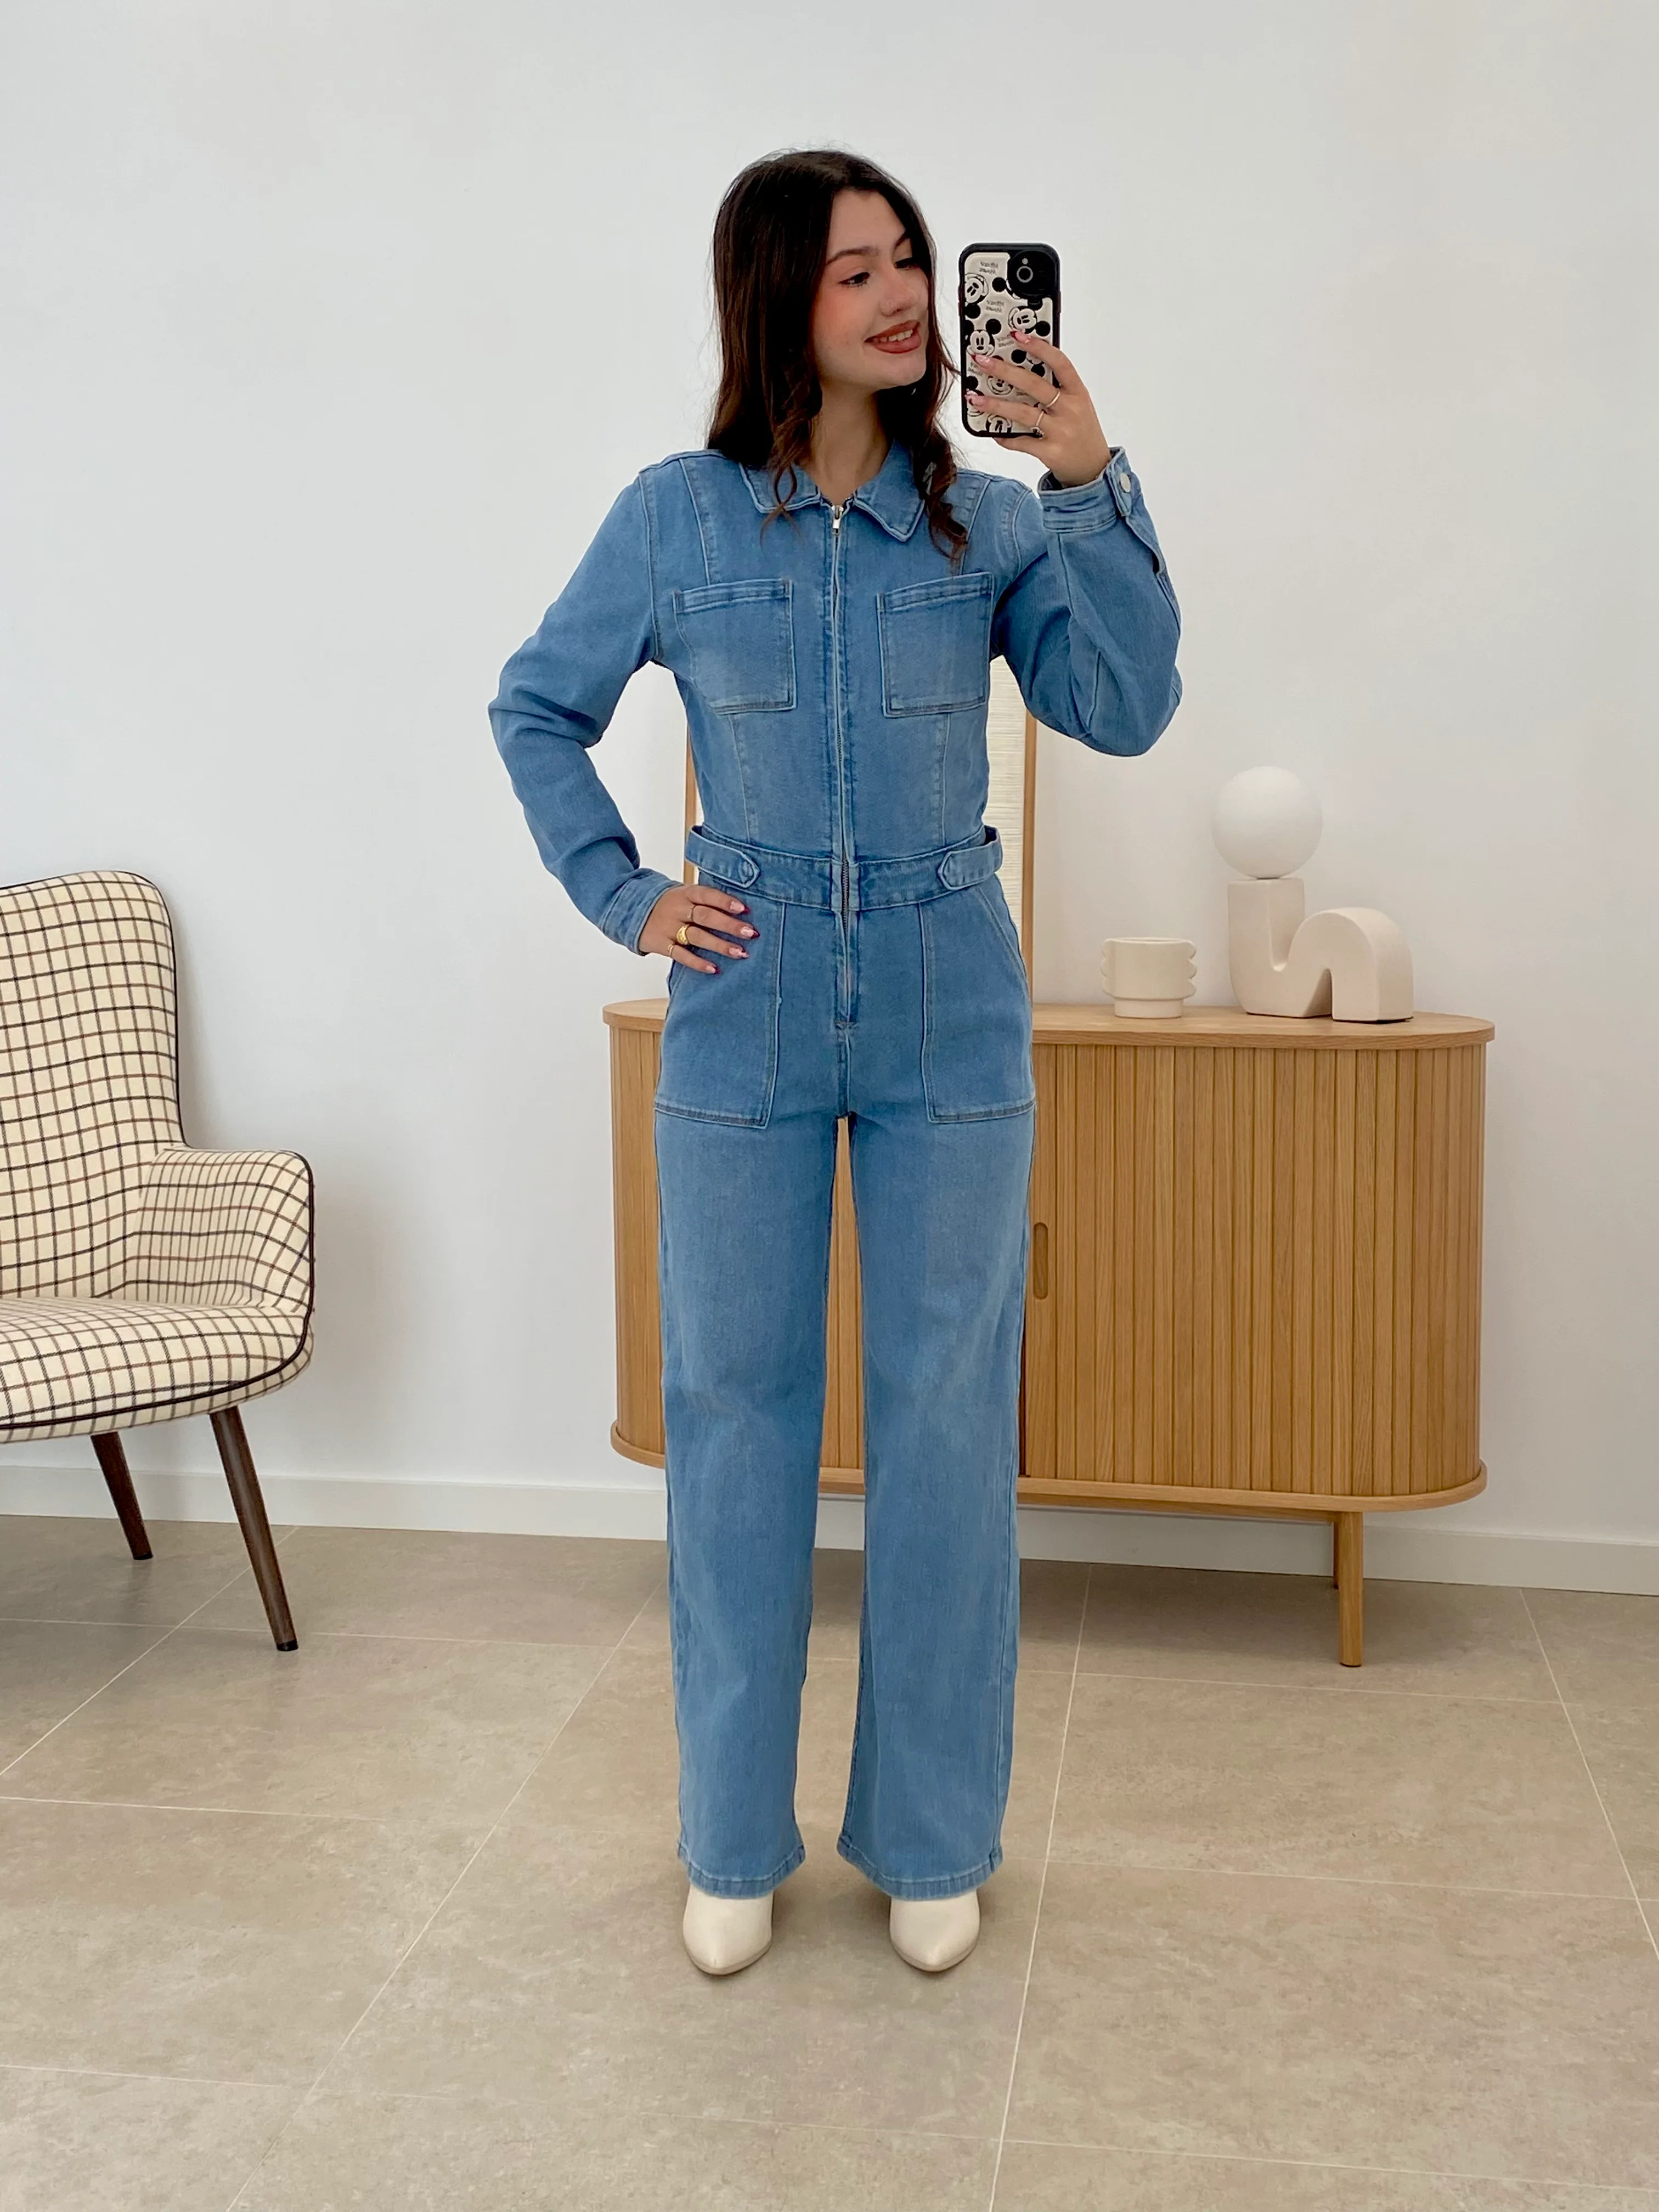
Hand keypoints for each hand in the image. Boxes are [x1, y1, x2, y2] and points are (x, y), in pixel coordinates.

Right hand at [639, 883, 756, 973]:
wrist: (634, 911)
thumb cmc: (671, 904)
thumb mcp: (685, 895)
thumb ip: (707, 901)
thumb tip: (742, 911)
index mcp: (686, 893)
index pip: (707, 895)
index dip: (725, 901)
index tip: (744, 909)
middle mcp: (678, 909)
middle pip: (705, 916)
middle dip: (729, 925)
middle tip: (750, 933)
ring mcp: (669, 927)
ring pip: (697, 936)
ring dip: (720, 945)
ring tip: (740, 953)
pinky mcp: (663, 945)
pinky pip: (681, 955)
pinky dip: (697, 962)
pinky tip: (714, 968)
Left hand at [965, 333, 1112, 486]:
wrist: (1093, 468)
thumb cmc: (1082, 431)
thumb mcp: (1078, 405)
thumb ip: (1057, 388)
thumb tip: (1022, 370)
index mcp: (1078, 392)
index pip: (1059, 362)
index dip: (1038, 347)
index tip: (1016, 336)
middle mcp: (1070, 409)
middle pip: (1033, 384)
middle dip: (1004, 371)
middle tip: (983, 362)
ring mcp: (1061, 431)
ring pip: (1022, 413)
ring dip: (995, 405)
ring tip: (975, 398)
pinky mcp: (1050, 452)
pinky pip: (1021, 442)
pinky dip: (1005, 437)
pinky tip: (993, 432)